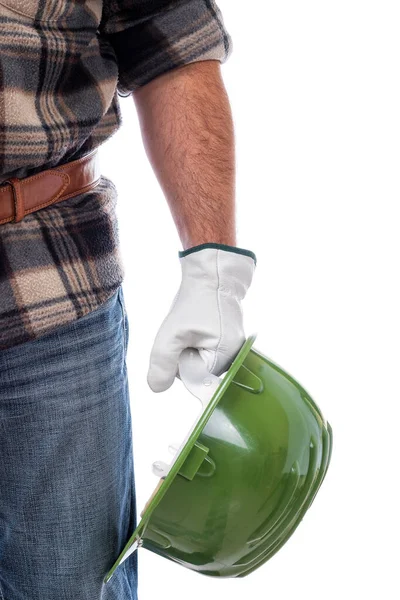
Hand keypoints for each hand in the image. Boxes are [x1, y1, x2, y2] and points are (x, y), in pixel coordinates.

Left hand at [147, 243, 255, 391]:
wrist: (213, 276)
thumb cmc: (196, 301)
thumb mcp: (172, 333)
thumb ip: (163, 363)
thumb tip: (157, 388)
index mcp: (225, 359)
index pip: (193, 378)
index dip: (179, 361)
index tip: (181, 339)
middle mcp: (233, 358)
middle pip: (196, 372)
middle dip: (183, 354)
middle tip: (185, 330)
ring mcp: (232, 350)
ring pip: (197, 361)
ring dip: (187, 346)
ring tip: (192, 326)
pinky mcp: (227, 342)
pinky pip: (203, 351)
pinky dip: (194, 341)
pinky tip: (197, 327)